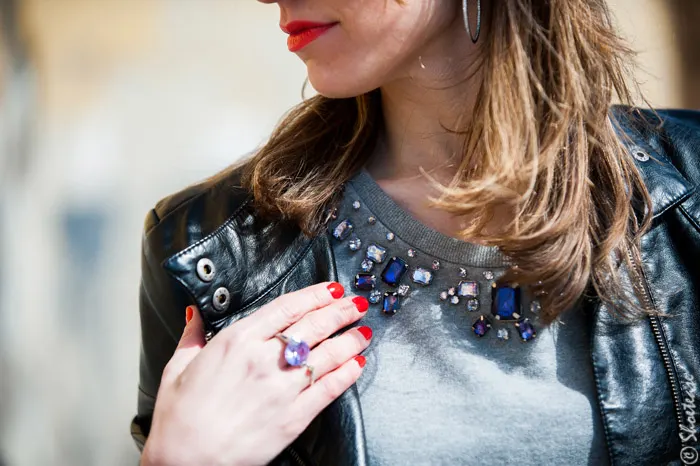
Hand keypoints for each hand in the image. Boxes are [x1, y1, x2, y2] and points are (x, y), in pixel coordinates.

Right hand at [141, 281, 370, 465]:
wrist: (185, 461)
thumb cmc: (179, 418)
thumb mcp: (178, 368)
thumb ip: (193, 337)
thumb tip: (195, 315)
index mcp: (238, 340)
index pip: (288, 307)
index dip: (315, 294)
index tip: (330, 289)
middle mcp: (265, 358)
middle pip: (315, 325)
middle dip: (341, 310)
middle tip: (357, 304)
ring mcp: (282, 387)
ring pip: (328, 353)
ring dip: (351, 338)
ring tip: (364, 331)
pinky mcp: (294, 416)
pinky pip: (329, 388)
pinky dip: (348, 373)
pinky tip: (357, 363)